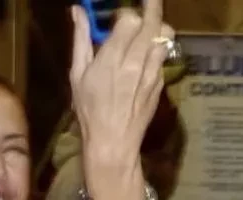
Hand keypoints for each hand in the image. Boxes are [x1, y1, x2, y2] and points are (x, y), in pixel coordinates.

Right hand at [69, 0, 172, 199]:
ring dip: (157, 26)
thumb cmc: (89, 111)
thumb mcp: (77, 76)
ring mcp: (152, 72)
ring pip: (165, 35)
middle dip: (151, 7)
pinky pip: (163, 56)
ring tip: (147, 28)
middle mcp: (136, 62)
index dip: (126, 14)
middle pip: (153, 21)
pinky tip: (145, 57)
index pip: (130, 19)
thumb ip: (81, 40)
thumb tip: (77, 10)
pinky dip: (156, 49)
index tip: (118, 19)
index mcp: (112, 59)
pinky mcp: (160, 82)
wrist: (113, 143)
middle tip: (147, 1)